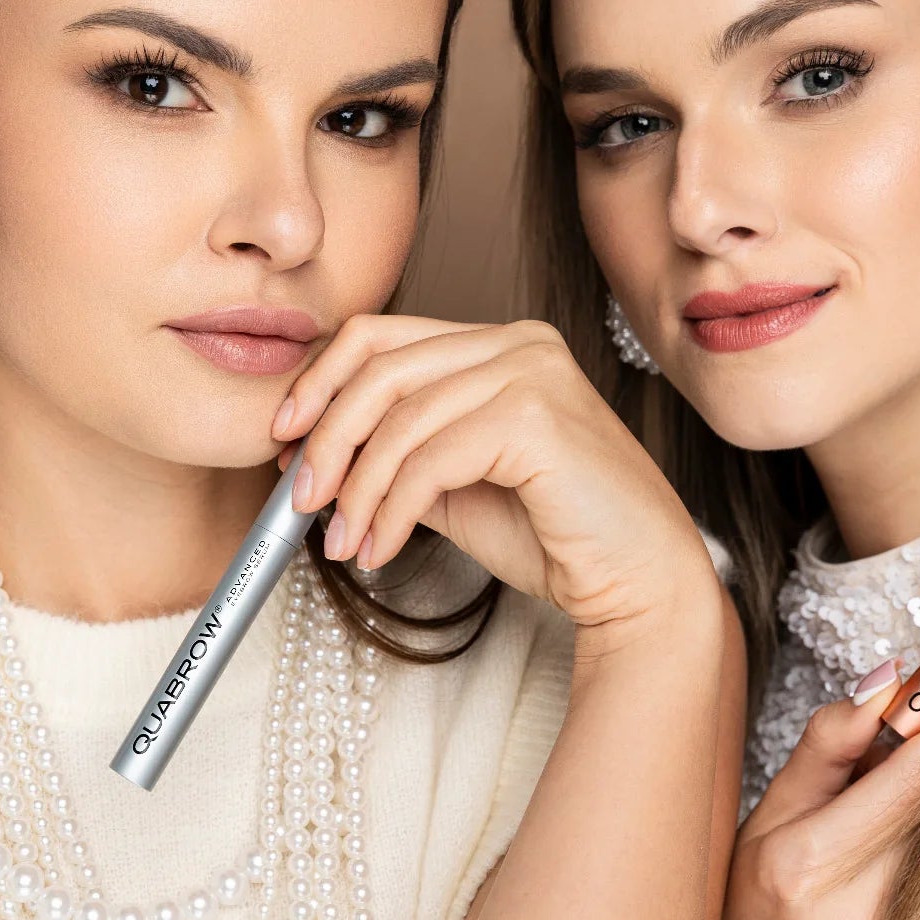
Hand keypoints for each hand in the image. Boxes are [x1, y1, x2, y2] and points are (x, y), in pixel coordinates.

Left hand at [276, 315, 715, 632]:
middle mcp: (517, 342)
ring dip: (356, 490)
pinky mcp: (536, 418)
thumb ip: (395, 456)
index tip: (282, 438)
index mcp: (497, 344)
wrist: (637, 582)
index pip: (380, 337)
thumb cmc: (554, 535)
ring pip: (399, 420)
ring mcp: (532, 372)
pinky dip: (390, 509)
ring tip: (341, 542)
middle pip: (379, 369)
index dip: (320, 383)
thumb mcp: (452, 486)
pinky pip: (430, 460)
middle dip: (326, 438)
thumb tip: (306, 453)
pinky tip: (379, 549)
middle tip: (299, 499)